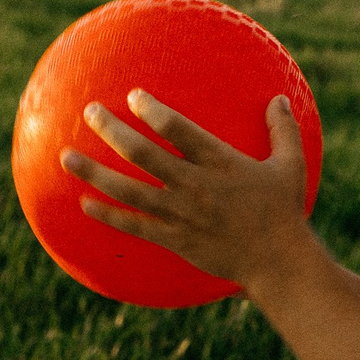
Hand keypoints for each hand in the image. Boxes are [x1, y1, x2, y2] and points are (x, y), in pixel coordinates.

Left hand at [60, 91, 315, 292]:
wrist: (277, 262)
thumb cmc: (284, 211)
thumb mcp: (292, 166)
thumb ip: (283, 130)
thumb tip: (280, 98)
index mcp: (220, 162)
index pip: (177, 129)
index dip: (151, 111)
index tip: (132, 97)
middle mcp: (195, 185)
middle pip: (143, 154)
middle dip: (112, 131)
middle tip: (89, 113)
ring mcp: (181, 214)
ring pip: (128, 189)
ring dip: (95, 172)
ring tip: (67, 157)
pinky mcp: (175, 238)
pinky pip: (134, 224)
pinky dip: (107, 214)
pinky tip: (84, 203)